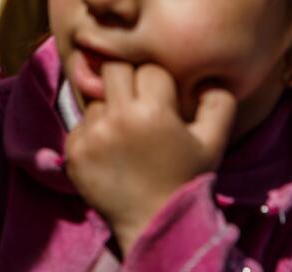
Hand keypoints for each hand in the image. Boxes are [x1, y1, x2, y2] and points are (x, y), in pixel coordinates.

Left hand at [64, 63, 235, 254]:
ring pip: (95, 97)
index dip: (157, 82)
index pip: (149, 69)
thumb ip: (218, 103)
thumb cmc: (185, 178)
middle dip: (126, 80)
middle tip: (137, 103)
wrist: (155, 222)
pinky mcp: (73, 150)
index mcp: (154, 112)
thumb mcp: (213, 142)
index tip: (162, 101)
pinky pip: (80, 123)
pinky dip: (93, 131)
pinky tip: (110, 151)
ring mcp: (92, 135)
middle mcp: (119, 118)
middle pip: (113, 68)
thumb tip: (208, 77)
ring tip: (126, 134)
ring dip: (109, 108)